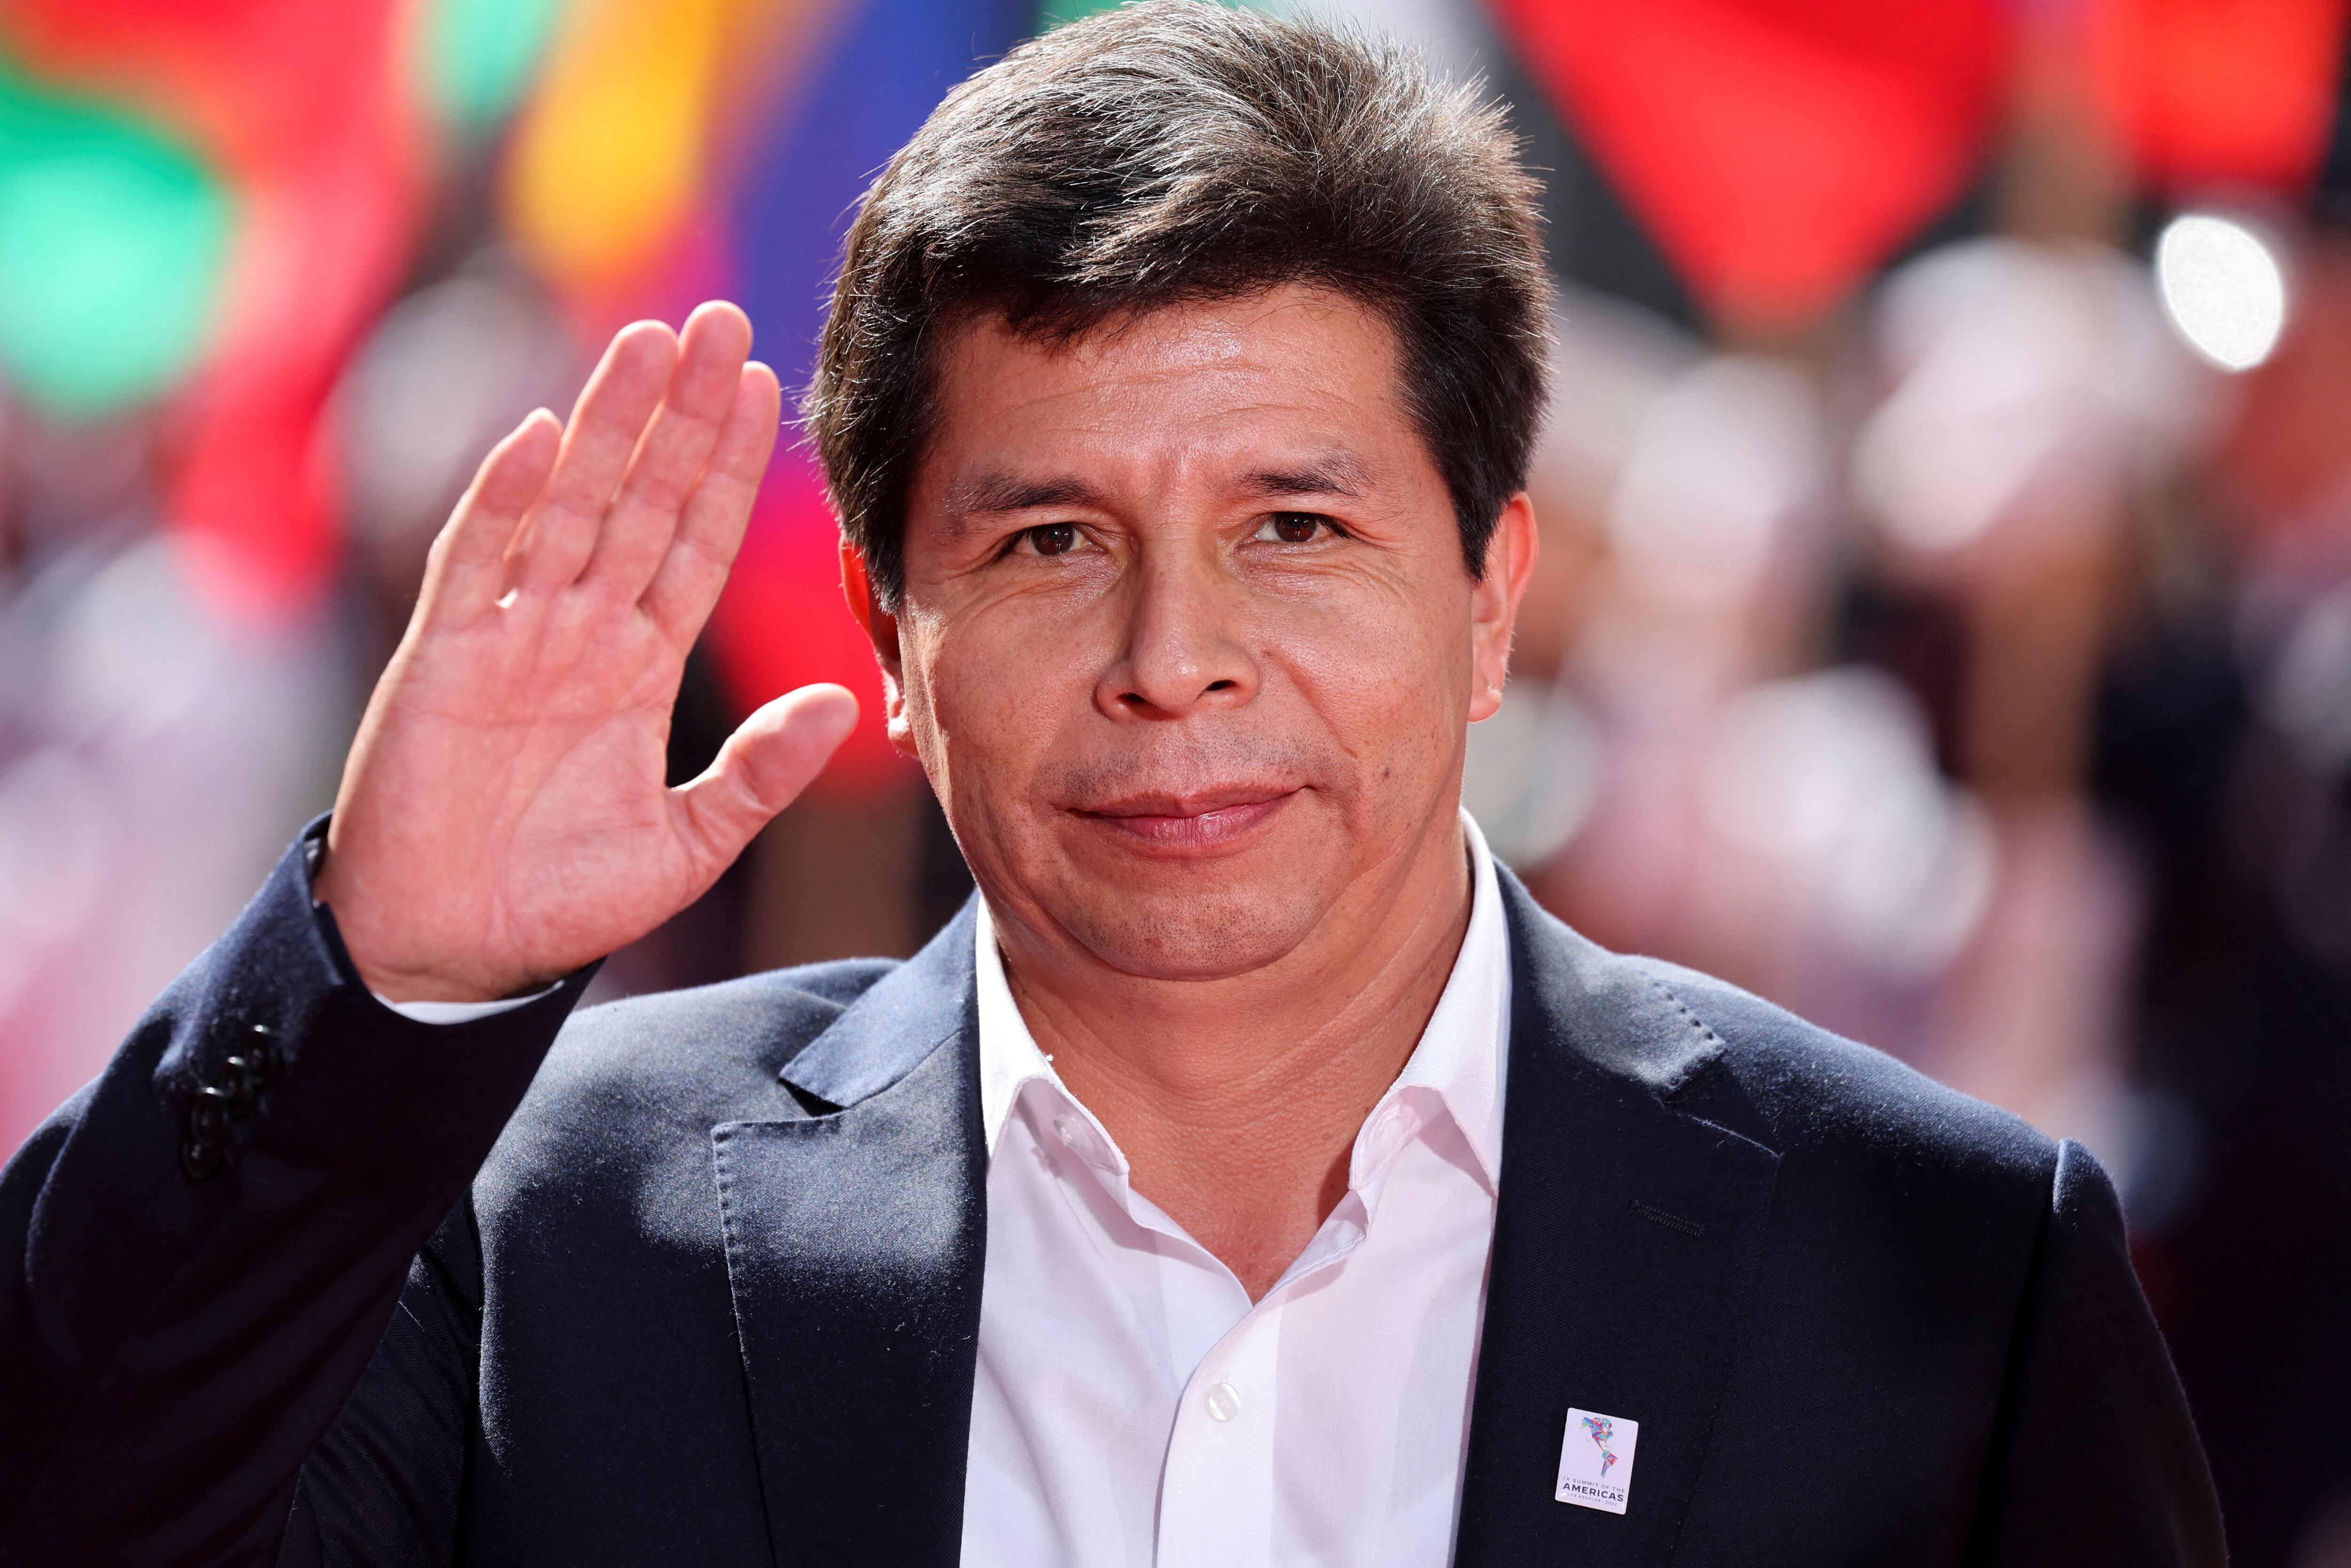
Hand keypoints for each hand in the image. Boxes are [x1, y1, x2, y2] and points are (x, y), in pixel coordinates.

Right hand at [314, 302, 858, 1002]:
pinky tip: (542, 436)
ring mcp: (513, 634)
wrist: (451, 952)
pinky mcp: (447, 656)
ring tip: (651, 340)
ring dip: (610, 424)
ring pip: (571, 504)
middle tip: (722, 322)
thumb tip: (843, 703)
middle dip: (681, 413)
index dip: (729, 468)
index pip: (696, 542)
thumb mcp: (689, 841)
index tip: (767, 389)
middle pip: (642, 498)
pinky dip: (507, 499)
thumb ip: (761, 774)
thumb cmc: (557, 901)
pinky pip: (479, 561)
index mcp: (637, 666)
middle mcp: (580, 632)